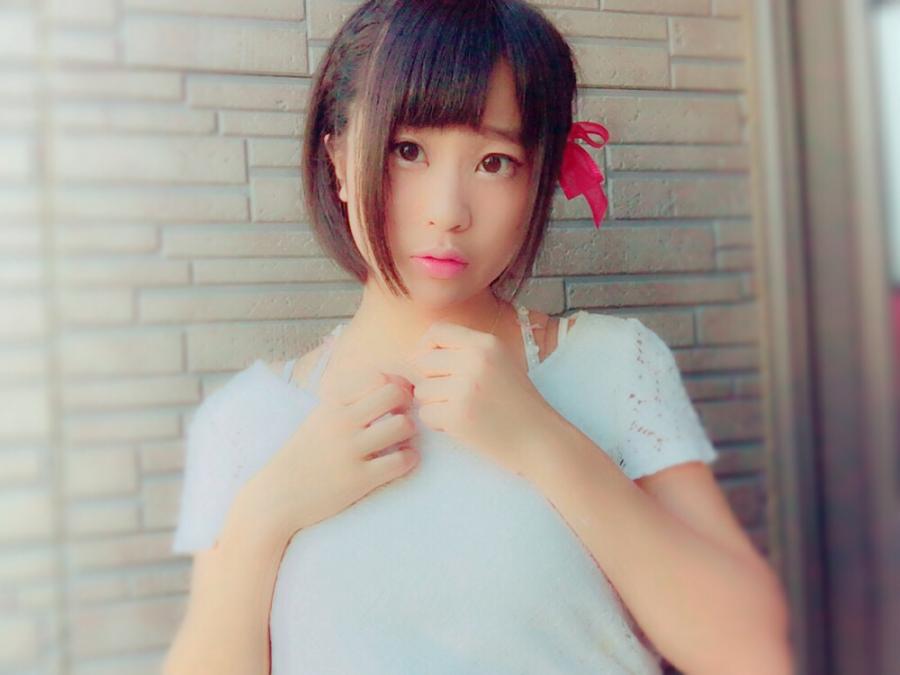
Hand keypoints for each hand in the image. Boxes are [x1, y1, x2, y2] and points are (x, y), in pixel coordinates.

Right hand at [256, 367, 419, 540]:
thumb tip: (386, 383)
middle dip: (406, 404)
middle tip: (403, 417)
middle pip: (394, 394)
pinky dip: (409, 459)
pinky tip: (402, 461)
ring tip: (401, 441)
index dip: (394, 387)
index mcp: (332, 405)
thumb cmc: (303, 456)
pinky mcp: (359, 479)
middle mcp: (341, 422)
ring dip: (410, 432)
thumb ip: (347, 402)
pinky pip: (400, 461)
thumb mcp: (319, 419)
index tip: (394, 401)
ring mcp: (350, 450)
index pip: (378, 378)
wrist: (276, 496)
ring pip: (402, 425)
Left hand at [405, 320, 554, 476]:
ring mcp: (464, 388)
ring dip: (434, 404)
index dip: (427, 348)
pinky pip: (425, 414)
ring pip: (421, 390)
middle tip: (451, 396)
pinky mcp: (457, 416)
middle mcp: (474, 361)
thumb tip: (419, 354)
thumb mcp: (500, 362)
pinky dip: (437, 424)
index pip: (437, 332)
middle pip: (423, 362)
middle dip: (430, 381)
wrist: (539, 439)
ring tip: (461, 411)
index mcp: (486, 343)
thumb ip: (466, 352)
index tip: (433, 366)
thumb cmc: (517, 403)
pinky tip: (460, 425)